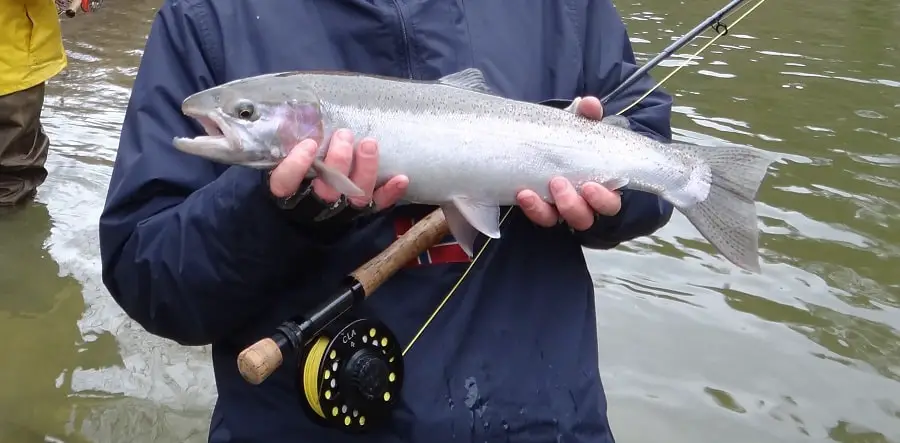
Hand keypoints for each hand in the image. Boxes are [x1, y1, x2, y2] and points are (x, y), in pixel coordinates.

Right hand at [268, 129, 408, 210]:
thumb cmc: (294, 176)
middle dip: (339, 160)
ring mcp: (340, 213)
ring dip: (365, 169)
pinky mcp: (361, 214)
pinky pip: (377, 206)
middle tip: (344, 135)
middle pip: (327, 190)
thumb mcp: (282, 160)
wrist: (309, 212)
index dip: (297, 165)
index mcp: (287, 194)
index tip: (309, 144)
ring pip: (355, 197)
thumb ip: (286, 142)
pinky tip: (401, 179)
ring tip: (369, 144)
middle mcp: (313, 207)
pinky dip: (390, 193)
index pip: (285, 183)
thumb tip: (292, 115)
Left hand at [517, 96, 622, 230]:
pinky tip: (523, 193)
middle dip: (573, 205)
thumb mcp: (578, 127)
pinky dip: (532, 207)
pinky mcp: (539, 210)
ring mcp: (558, 209)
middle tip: (558, 182)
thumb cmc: (569, 140)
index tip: (590, 186)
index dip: (603, 200)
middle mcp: (581, 204)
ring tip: (536, 188)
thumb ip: (587, 117)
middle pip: (585, 219)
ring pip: (559, 220)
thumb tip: (590, 104)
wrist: (539, 143)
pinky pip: (537, 216)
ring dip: (548, 208)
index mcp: (600, 187)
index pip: (610, 204)